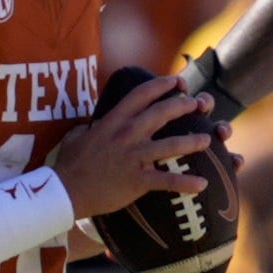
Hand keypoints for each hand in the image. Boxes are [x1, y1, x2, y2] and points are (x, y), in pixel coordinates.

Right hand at [48, 72, 211, 217]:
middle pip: (160, 113)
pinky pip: (167, 181)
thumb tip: (88, 125)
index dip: (161, 85)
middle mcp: (126, 134)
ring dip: (192, 141)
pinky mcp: (137, 180)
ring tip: (208, 140)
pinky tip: (203, 185)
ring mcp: (133, 157)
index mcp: (112, 121)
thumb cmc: (70, 165)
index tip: (177, 80)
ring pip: (170, 145)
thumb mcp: (76, 137)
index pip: (140, 95)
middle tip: (198, 104)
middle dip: (182, 106)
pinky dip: (186, 183)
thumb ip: (89, 127)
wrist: (65, 191)